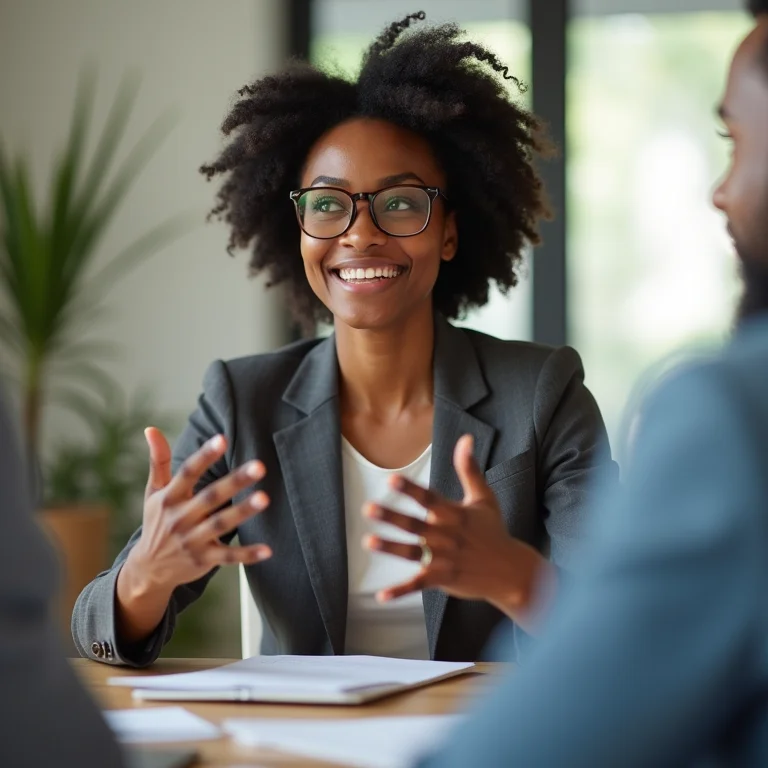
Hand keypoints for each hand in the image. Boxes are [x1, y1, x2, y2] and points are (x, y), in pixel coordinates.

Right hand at [126, 427, 272, 592]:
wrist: (148, 569)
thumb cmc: (157, 522)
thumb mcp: (153, 492)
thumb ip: (158, 461)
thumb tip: (151, 428)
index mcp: (169, 498)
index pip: (188, 473)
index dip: (204, 455)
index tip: (222, 439)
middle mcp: (180, 518)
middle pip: (210, 497)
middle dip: (235, 481)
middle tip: (260, 466)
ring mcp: (192, 541)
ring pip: (221, 524)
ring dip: (243, 512)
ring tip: (265, 498)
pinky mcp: (204, 560)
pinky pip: (228, 557)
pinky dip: (247, 554)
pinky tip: (268, 549)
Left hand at [363, 434, 552, 627]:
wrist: (511, 570)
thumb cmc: (493, 530)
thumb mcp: (483, 497)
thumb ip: (469, 469)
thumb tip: (466, 439)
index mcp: (454, 514)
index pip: (428, 498)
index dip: (410, 489)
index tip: (391, 480)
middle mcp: (447, 535)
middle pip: (415, 524)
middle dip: (392, 516)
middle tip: (369, 507)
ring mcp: (444, 558)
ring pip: (412, 552)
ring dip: (390, 547)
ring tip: (368, 540)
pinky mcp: (444, 578)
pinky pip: (418, 584)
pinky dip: (400, 590)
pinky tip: (381, 595)